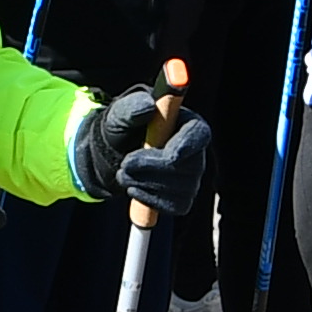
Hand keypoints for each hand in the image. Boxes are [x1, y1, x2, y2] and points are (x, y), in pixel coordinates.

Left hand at [79, 86, 211, 221]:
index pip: (198, 135)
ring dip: (145, 183)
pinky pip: (172, 205)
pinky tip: (134, 187)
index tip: (170, 155)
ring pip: (178, 189)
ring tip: (124, 173)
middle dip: (153, 168)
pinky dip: (148, 199)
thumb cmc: (122, 128)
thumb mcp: (120, 114)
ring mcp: (192, 177)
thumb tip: (148, 106)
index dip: (187, 146)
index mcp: (188, 123)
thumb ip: (132, 106)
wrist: (113, 153)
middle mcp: (195, 151)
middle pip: (187, 167)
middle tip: (125, 164)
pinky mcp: (182, 198)